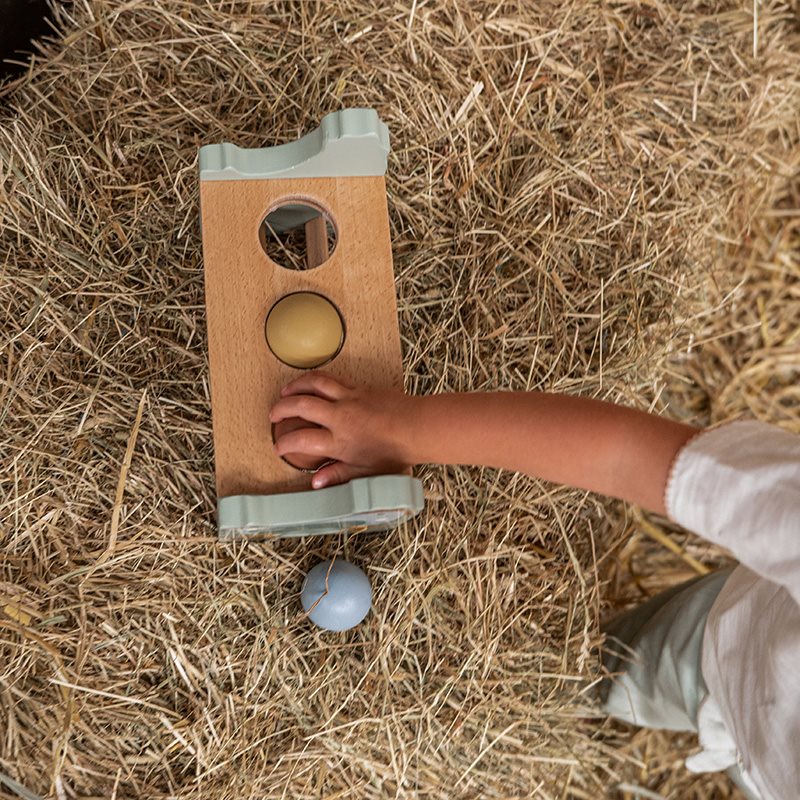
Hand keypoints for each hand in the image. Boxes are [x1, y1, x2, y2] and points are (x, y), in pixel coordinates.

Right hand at [269, 372, 414, 488]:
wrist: (418, 428)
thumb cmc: (395, 453)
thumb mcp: (365, 472)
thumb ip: (338, 475)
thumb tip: (316, 483)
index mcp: (340, 441)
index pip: (301, 440)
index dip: (284, 444)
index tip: (279, 447)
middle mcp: (340, 417)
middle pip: (301, 405)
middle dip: (281, 409)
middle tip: (273, 415)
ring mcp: (349, 398)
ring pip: (315, 384)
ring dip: (296, 386)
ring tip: (286, 391)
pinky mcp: (359, 388)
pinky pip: (332, 379)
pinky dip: (317, 380)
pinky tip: (312, 384)